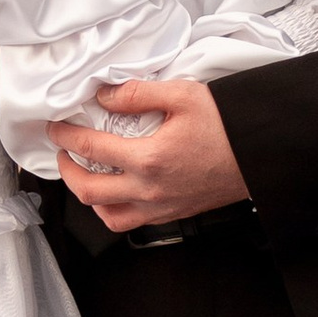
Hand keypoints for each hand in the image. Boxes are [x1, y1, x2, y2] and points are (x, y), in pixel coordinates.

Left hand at [47, 73, 248, 233]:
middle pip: (89, 192)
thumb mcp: (182, 95)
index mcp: (149, 159)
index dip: (66, 137)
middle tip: (63, 154)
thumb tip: (104, 97)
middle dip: (67, 172)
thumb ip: (136, 94)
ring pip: (108, 216)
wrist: (261, 153)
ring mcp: (162, 207)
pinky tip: (116, 192)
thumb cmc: (227, 124)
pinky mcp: (174, 213)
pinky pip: (133, 223)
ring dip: (89, 198)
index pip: (91, 149)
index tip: (56, 128)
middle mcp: (150, 190)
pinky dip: (114, 210)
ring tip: (86, 176)